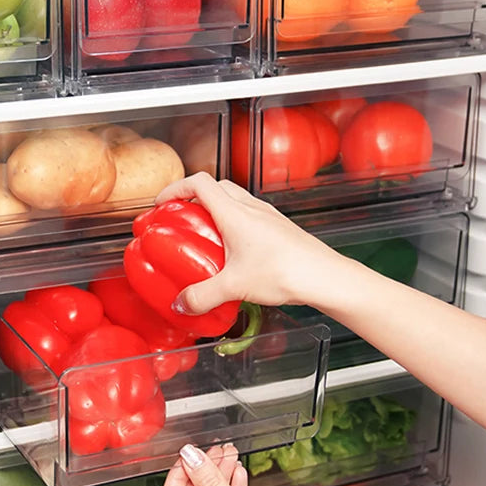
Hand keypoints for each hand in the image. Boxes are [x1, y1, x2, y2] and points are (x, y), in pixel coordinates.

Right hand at [155, 173, 356, 316]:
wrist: (324, 277)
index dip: (176, 188)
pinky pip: (249, 217)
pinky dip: (233, 225)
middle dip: (193, 199)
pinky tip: (231, 252)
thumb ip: (202, 296)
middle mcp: (251, 208)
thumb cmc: (286, 271)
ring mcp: (267, 217)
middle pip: (216, 187)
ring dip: (214, 211)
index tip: (162, 203)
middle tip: (180, 219)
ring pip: (234, 200)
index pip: (199, 182)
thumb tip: (181, 303)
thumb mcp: (234, 286)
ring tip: (203, 237)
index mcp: (235, 212)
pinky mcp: (278, 229)